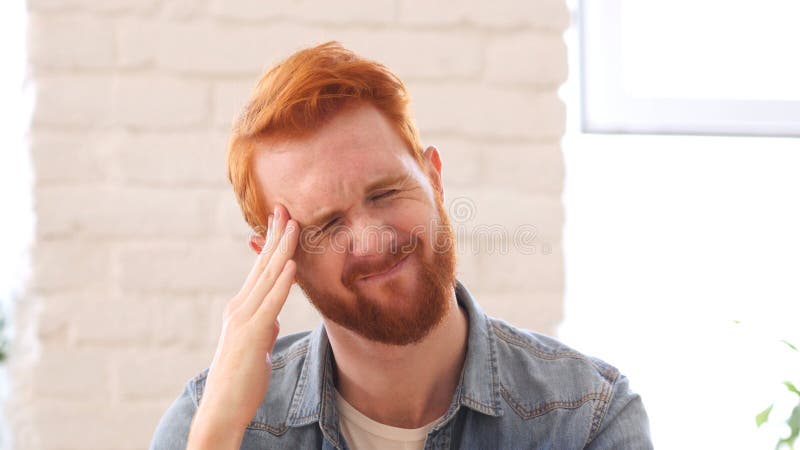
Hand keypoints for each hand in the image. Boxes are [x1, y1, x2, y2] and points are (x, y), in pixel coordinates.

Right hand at [187, 204, 298, 448]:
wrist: (222, 409)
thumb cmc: (242, 380)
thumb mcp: (258, 347)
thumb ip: (265, 328)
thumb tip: (273, 318)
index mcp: (243, 308)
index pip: (261, 268)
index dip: (272, 242)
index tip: (282, 220)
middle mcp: (241, 307)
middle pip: (263, 264)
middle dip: (276, 235)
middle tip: (286, 207)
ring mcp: (245, 319)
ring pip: (268, 277)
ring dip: (282, 249)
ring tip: (295, 225)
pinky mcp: (253, 335)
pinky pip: (271, 304)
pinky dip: (282, 283)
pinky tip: (291, 265)